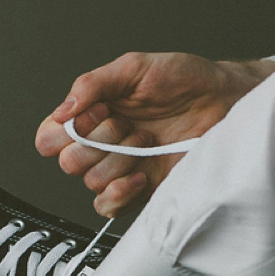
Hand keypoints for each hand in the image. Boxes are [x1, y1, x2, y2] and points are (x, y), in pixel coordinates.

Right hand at [35, 51, 274, 217]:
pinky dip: (119, 193)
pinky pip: (109, 208)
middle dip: (97, 141)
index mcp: (92, 114)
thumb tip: (64, 110)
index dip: (64, 131)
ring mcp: (121, 168)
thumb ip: (93, 83)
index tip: (97, 112)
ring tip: (146, 140)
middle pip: (68, 162)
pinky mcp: (141, 190)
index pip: (49, 137)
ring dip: (118, 160)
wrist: (225, 100)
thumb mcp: (135, 67)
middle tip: (126, 124)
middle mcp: (102, 143)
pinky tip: (139, 174)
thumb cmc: (186, 80)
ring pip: (91, 183)